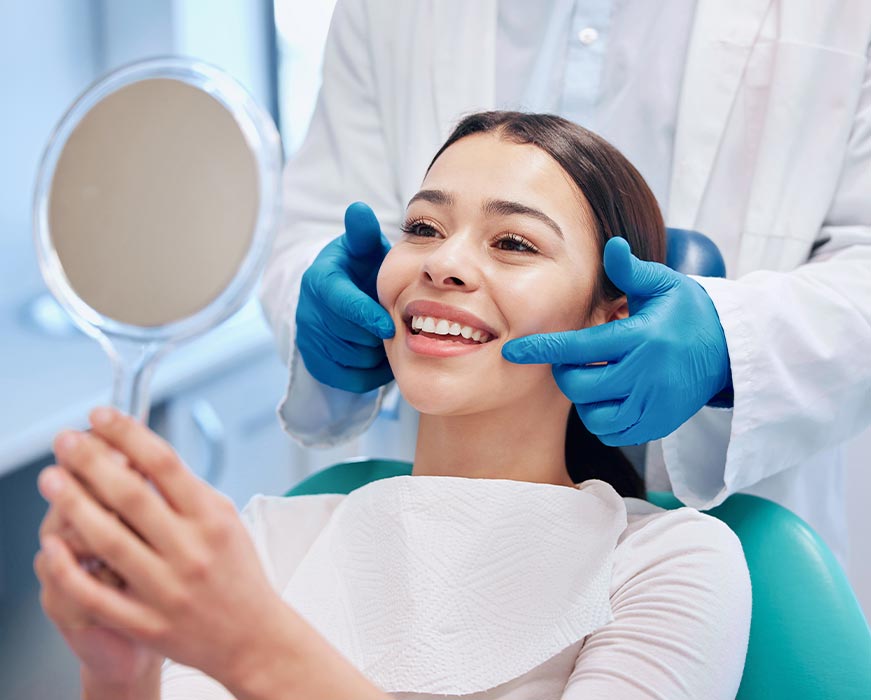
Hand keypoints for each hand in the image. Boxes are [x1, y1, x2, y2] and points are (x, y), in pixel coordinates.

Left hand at [34, 408, 290, 688]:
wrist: (252, 637)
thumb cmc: (237, 573)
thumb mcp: (226, 520)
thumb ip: (187, 491)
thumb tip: (141, 455)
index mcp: (212, 519)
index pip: (164, 464)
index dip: (128, 434)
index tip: (101, 416)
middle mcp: (190, 551)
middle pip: (131, 496)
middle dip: (92, 462)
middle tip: (65, 441)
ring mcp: (166, 589)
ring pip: (109, 540)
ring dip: (74, 505)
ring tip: (51, 479)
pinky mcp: (146, 622)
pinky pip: (97, 594)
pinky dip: (70, 568)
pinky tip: (51, 544)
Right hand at [296, 201, 394, 391]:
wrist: (341, 297)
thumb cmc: (360, 269)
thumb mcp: (363, 248)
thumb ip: (363, 233)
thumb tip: (359, 209)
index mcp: (320, 281)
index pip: (340, 303)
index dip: (365, 316)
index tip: (389, 326)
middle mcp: (308, 311)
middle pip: (349, 336)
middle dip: (376, 335)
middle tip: (397, 328)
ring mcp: (309, 339)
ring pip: (351, 360)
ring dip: (376, 354)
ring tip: (387, 339)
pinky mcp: (314, 363)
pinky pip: (348, 379)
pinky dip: (370, 373)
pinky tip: (379, 356)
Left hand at [502, 237, 730, 444]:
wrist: (728, 350)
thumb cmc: (687, 312)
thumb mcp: (664, 285)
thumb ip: (631, 271)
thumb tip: (611, 245)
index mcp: (641, 337)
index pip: (579, 348)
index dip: (542, 350)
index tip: (513, 351)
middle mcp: (646, 375)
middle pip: (580, 385)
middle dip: (566, 373)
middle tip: (575, 360)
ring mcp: (653, 405)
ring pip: (593, 415)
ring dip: (584, 398)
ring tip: (596, 376)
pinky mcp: (659, 425)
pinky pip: (613, 432)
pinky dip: (602, 418)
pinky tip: (610, 397)